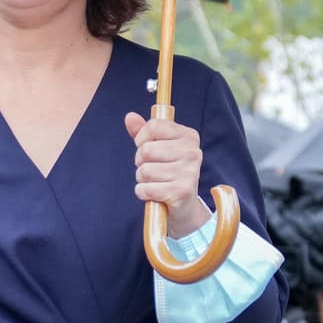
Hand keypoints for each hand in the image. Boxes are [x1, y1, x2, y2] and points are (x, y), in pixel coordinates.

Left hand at [124, 112, 209, 237]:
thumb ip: (142, 132)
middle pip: (146, 150)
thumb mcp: (157, 148)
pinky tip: (155, 194)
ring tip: (156, 182)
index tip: (146, 147)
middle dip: (141, 161)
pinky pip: (145, 188)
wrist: (183, 206)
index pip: (154, 126)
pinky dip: (143, 193)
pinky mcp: (181, 192)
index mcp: (189, 137)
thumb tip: (130, 116)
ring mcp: (189, 173)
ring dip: (142, 179)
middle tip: (153, 169)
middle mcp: (193, 153)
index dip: (142, 138)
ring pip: (144, 170)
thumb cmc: (168, 172)